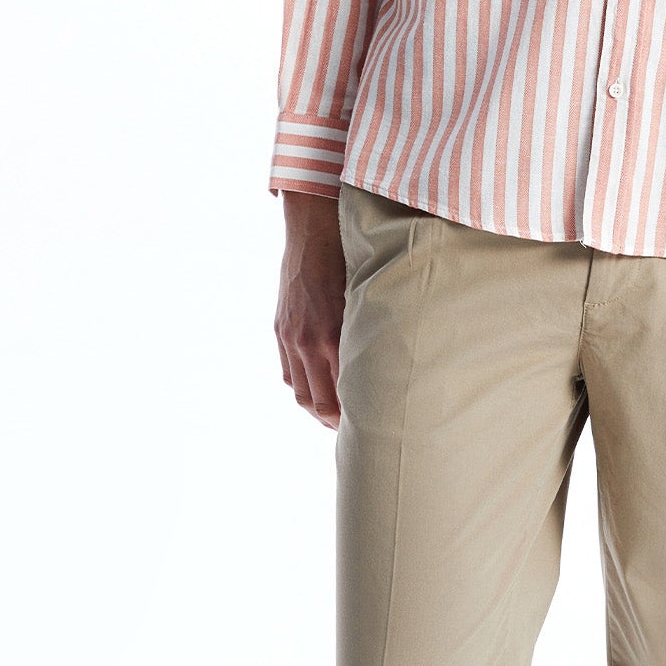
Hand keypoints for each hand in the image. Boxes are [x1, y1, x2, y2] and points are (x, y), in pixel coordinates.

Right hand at [275, 187, 347, 426]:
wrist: (315, 233)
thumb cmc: (351, 263)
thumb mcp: (367, 301)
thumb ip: (369, 335)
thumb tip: (384, 367)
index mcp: (334, 337)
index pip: (343, 395)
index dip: (353, 417)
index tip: (370, 426)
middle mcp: (309, 342)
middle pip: (319, 403)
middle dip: (335, 422)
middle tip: (353, 432)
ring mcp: (291, 337)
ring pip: (300, 392)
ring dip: (316, 410)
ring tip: (334, 419)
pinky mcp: (281, 330)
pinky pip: (288, 373)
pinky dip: (301, 388)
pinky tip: (315, 392)